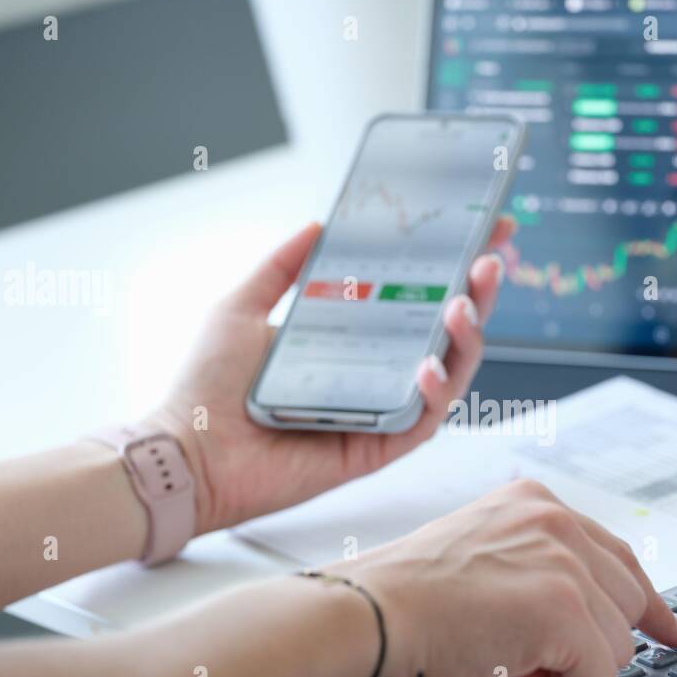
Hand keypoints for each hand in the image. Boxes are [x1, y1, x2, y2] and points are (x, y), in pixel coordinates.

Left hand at [147, 218, 515, 534]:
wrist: (189, 451)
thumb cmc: (207, 387)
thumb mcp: (241, 307)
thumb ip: (281, 267)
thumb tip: (319, 225)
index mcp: (352, 338)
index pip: (415, 296)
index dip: (454, 264)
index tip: (483, 227)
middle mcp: (375, 372)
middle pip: (445, 331)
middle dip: (477, 294)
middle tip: (488, 261)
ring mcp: (382, 409)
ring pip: (449, 373)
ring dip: (466, 338)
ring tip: (462, 305)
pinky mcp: (379, 446)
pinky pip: (424, 419)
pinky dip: (435, 391)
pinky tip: (428, 365)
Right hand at [323, 479, 676, 676]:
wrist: (366, 617)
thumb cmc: (402, 600)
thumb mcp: (481, 557)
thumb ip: (535, 568)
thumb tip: (583, 619)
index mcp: (534, 502)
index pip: (617, 556)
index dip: (644, 604)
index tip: (671, 629)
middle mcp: (556, 520)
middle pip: (627, 603)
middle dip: (588, 642)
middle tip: (525, 653)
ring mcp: (565, 562)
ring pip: (617, 645)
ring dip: (566, 666)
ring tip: (501, 652)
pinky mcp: (566, 610)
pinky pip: (599, 674)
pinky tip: (510, 668)